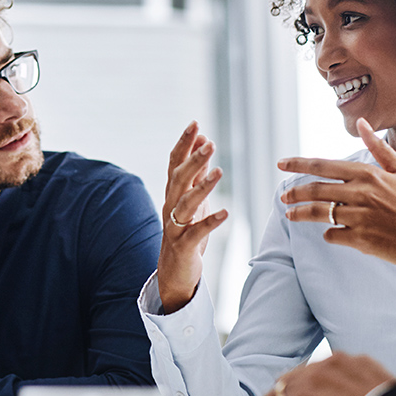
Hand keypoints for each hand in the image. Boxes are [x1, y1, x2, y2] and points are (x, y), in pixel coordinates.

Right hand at [157, 121, 227, 313]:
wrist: (173, 271)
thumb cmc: (185, 232)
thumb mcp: (192, 200)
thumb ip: (196, 174)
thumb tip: (203, 144)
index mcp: (172, 193)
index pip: (175, 163)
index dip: (184, 143)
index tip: (195, 124)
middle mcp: (170, 206)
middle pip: (178, 179)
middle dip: (193, 160)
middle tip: (209, 143)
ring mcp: (175, 226)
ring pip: (185, 203)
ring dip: (202, 186)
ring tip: (219, 171)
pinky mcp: (183, 245)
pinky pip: (196, 232)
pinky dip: (210, 222)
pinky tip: (225, 213)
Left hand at [278, 118, 395, 301]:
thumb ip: (378, 148)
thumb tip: (362, 122)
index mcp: (369, 174)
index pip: (323, 165)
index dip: (298, 164)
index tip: (281, 163)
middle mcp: (362, 193)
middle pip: (315, 189)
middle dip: (294, 193)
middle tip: (283, 196)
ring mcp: (360, 217)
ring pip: (319, 212)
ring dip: (300, 213)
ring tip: (290, 215)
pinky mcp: (361, 239)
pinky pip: (333, 235)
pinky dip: (329, 234)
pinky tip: (331, 234)